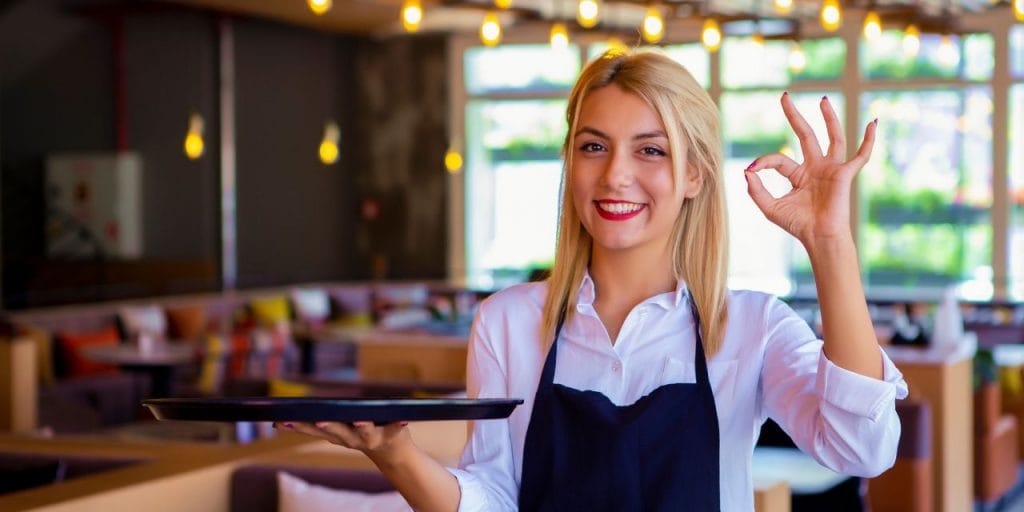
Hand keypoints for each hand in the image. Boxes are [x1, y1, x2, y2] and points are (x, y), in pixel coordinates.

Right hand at [276, 421, 411, 460]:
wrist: (393, 453)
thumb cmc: (360, 434)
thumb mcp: (336, 430)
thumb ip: (313, 424)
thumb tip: (277, 421)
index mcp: (336, 434)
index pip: (313, 429)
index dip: (298, 426)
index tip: (281, 421)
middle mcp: (352, 438)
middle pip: (337, 431)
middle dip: (327, 425)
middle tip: (319, 419)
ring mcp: (372, 437)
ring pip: (365, 431)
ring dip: (361, 426)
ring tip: (360, 420)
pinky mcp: (393, 433)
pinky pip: (396, 428)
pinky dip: (400, 423)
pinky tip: (404, 418)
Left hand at [744, 93, 876, 248]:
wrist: (818, 238)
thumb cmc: (797, 225)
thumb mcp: (770, 207)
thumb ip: (756, 190)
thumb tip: (746, 170)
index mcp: (798, 175)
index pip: (778, 160)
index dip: (763, 162)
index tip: (751, 169)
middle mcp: (815, 168)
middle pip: (805, 135)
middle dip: (794, 116)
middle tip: (784, 96)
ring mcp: (831, 169)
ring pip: (833, 137)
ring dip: (829, 118)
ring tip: (823, 99)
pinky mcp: (845, 174)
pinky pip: (861, 154)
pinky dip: (869, 139)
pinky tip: (873, 122)